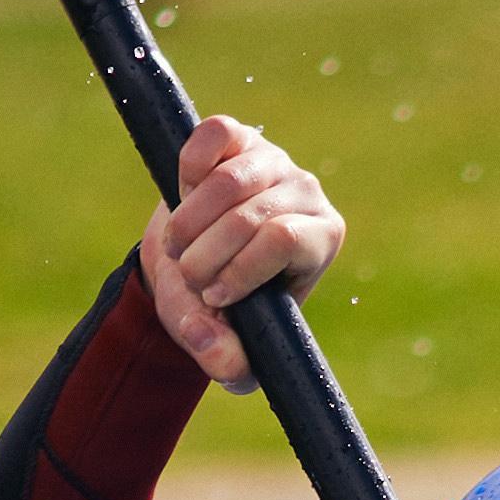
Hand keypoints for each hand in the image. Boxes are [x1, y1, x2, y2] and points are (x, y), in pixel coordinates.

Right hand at [137, 115, 343, 392]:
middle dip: (204, 257)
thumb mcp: (221, 338)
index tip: (213, 296)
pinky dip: (190, 164)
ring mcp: (273, 160)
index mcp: (320, 240)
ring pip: (227, 181)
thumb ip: (226, 358)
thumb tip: (223, 364)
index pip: (284, 241)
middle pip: (249, 217)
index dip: (239, 270)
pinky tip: (184, 190)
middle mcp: (306, 194)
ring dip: (187, 223)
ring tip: (178, 247)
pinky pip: (216, 135)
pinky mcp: (239, 137)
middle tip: (188, 277)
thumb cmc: (216, 301)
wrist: (189, 258)